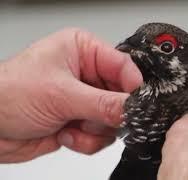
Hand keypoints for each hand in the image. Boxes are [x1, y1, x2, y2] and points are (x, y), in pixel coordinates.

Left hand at [0, 29, 141, 162]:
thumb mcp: (60, 95)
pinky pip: (101, 135)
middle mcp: (86, 74)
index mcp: (83, 50)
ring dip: (94, 128)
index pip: (123, 65)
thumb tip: (133, 107)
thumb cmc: (7, 93)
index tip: (137, 103)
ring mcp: (85, 99)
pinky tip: (66, 133)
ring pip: (114, 118)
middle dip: (108, 112)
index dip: (133, 86)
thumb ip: (102, 103)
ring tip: (72, 123)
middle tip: (94, 117)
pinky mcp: (82, 120)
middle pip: (122, 95)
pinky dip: (86, 140)